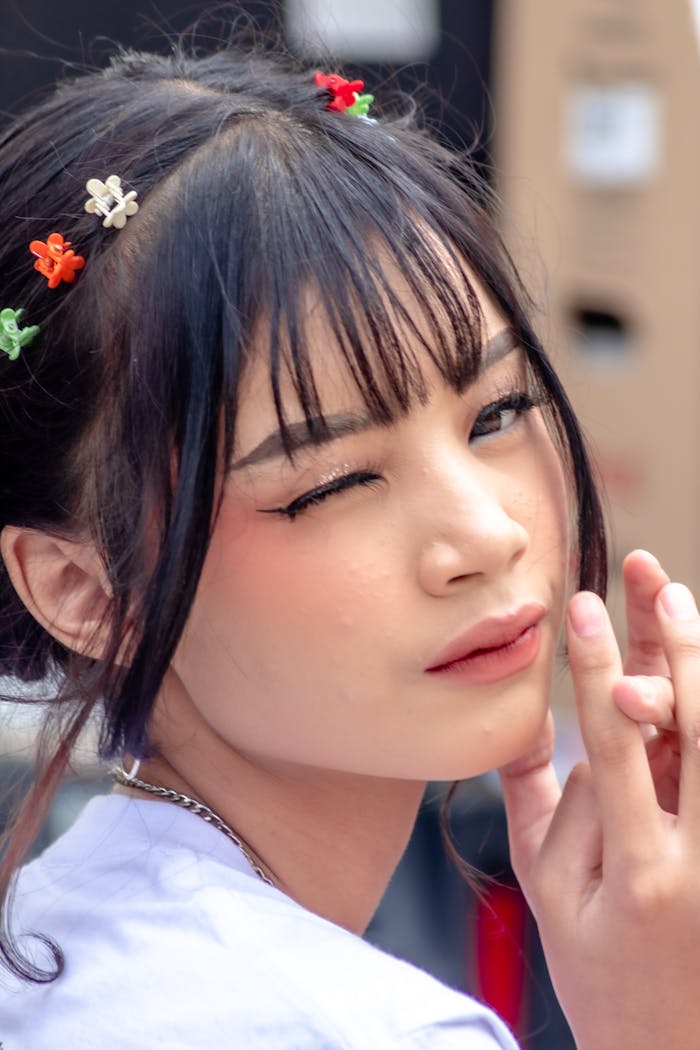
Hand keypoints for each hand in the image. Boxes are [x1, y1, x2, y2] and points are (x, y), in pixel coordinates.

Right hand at [500, 583, 699, 1049]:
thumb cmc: (602, 976)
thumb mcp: (548, 895)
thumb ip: (535, 802)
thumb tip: (531, 719)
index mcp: (640, 866)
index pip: (616, 741)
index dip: (598, 666)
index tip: (584, 605)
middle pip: (692, 727)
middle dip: (672, 642)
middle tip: (652, 579)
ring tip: (679, 605)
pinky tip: (695, 677)